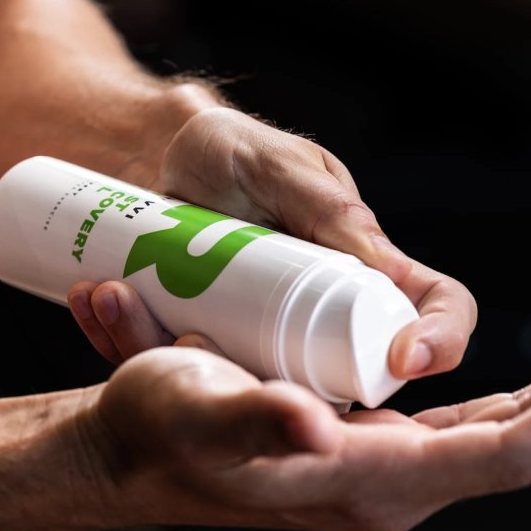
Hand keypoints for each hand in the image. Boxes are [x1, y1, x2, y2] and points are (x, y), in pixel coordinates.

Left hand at [69, 105, 476, 379]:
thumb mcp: (280, 167)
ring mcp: (257, 338)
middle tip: (195, 331)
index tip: (406, 361)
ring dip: (166, 348)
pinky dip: (125, 337)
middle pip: (330, 377)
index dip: (441, 341)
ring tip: (115, 294)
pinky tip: (89, 296)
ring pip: (237, 381)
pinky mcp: (200, 343)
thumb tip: (390, 270)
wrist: (151, 155)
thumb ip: (330, 209)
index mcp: (362, 266)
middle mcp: (318, 316)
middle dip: (270, 379)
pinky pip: (171, 361)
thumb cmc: (225, 148)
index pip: (432, 308)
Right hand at [84, 346, 530, 530]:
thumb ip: (260, 418)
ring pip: (488, 441)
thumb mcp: (204, 411)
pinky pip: (456, 433)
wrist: (131, 449)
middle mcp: (389, 483)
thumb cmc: (162, 428)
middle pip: (510, 448)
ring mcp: (380, 470)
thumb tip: (319, 426)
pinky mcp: (365, 451)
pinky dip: (499, 408)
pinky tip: (518, 386)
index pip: (502, 454)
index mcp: (372, 480)